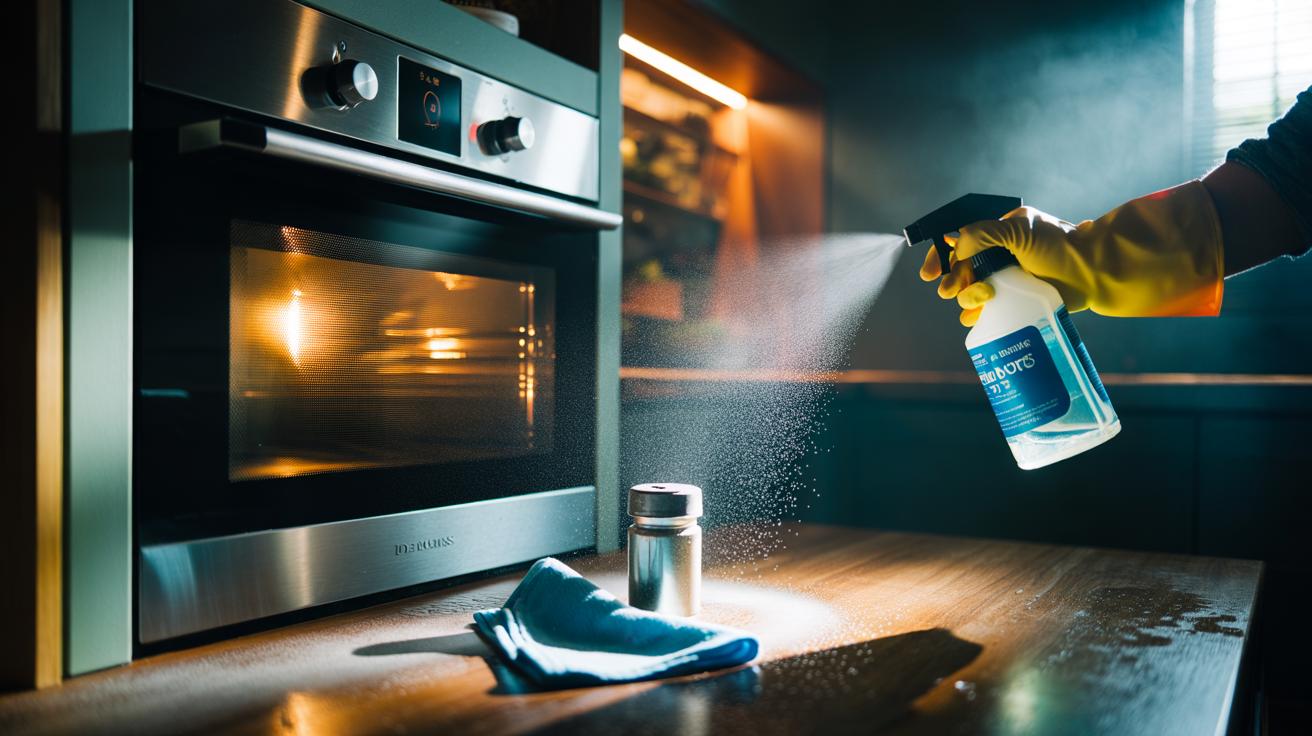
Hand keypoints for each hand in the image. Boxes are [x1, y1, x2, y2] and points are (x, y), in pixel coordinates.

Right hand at [918, 181, 1225, 325]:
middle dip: (952, 280)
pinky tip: (980, 316)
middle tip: (950, 289)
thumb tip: (954, 245)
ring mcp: (1006, 282)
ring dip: (967, 298)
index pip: (958, 243)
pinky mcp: (1016, 303)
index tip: (930, 273)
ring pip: (969, 294)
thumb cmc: (1061, 246)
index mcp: (997, 234)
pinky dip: (977, 316)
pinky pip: (986, 313)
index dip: (940, 256)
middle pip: (959, 271)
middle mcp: (998, 258)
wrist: (1093, 272)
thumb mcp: (1020, 229)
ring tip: (984, 297)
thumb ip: (983, 233)